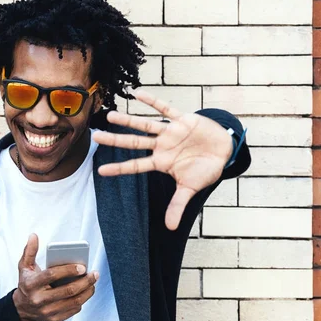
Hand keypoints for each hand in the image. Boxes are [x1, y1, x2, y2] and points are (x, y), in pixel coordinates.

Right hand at [12, 234, 98, 320]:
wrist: (21, 309)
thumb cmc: (26, 283)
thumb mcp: (24, 267)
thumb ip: (29, 251)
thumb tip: (34, 236)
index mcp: (31, 284)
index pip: (52, 275)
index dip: (69, 270)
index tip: (82, 266)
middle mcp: (39, 300)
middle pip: (68, 290)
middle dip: (85, 281)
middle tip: (94, 273)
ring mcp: (47, 311)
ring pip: (74, 302)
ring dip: (87, 291)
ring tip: (93, 282)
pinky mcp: (54, 319)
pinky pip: (73, 310)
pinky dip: (81, 300)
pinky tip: (85, 292)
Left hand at [92, 89, 233, 230]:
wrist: (225, 151)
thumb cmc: (205, 169)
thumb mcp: (191, 189)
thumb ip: (178, 205)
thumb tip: (170, 228)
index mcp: (161, 162)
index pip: (135, 166)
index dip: (119, 168)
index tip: (100, 170)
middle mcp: (161, 146)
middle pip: (134, 143)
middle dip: (115, 140)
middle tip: (95, 136)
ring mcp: (170, 132)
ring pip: (145, 125)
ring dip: (129, 121)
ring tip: (110, 115)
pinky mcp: (183, 119)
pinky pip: (165, 108)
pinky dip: (153, 102)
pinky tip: (137, 93)